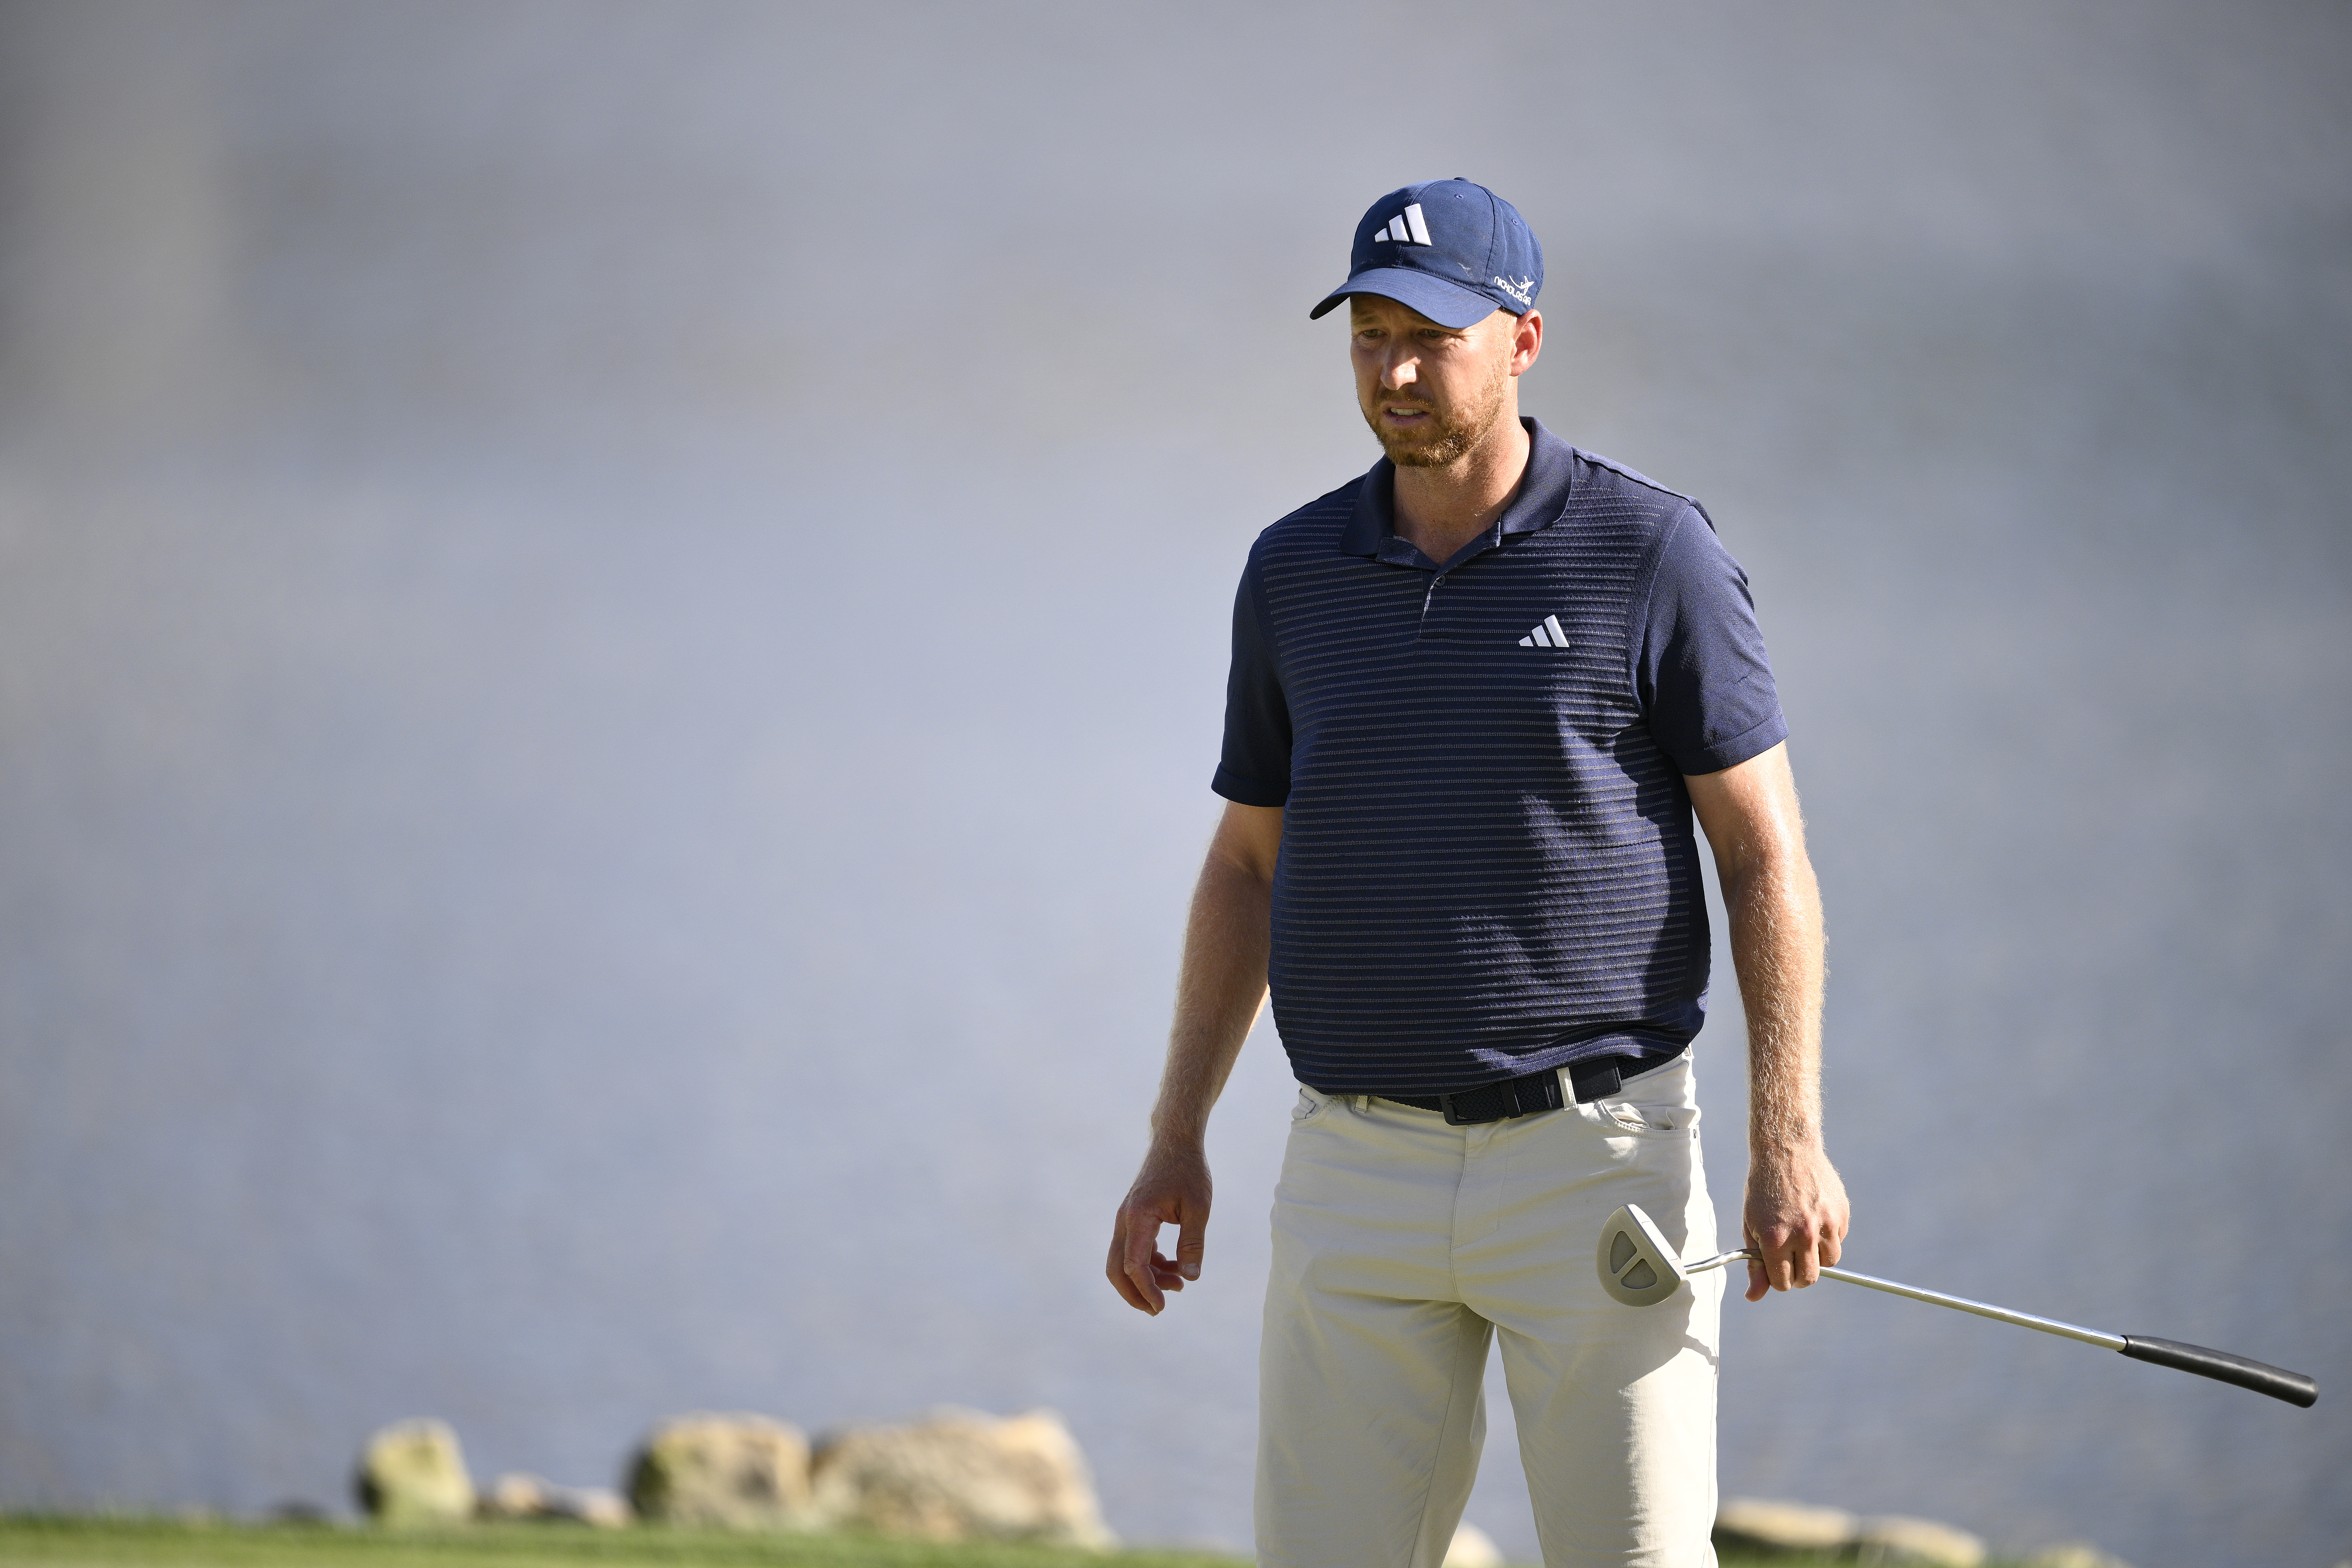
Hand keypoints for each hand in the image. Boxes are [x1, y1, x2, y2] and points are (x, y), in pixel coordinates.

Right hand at [1106, 1141, 1211, 1314]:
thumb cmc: (1188, 1170)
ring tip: (1179, 1285)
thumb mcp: (1198, 1207)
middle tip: (1158, 1310)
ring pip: (1124, 1261)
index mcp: (1138, 1217)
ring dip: (1146, 1279)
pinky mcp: (1134, 1218)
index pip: (1133, 1264)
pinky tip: (1173, 1268)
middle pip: (1116, 1269)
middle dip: (1134, 1294)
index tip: (1161, 1308)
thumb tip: (1191, 1278)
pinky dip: (1149, 1263)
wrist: (1175, 1142)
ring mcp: (1127, 1219)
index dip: (1146, 1290)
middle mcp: (1125, 1220)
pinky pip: (1134, 1249)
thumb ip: (1192, 1243)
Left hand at [1741, 1143, 1848, 1301]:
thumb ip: (1755, 1263)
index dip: (1779, 1280)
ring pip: (1829, 1262)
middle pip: (1810, 1278)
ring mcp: (1826, 1224)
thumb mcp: (1752, 1226)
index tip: (1777, 1269)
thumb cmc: (1763, 1190)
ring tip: (1803, 1236)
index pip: (1783, 1283)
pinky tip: (1814, 1218)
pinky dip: (1829, 1237)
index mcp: (1776, 1240)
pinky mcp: (1841, 1214)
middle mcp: (1803, 1235)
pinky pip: (1839, 1240)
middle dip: (1799, 1275)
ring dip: (1817, 1257)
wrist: (1785, 1151)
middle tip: (1792, 1259)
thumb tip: (1754, 1296)